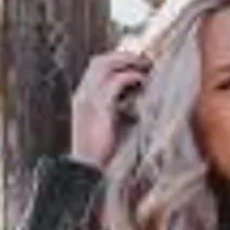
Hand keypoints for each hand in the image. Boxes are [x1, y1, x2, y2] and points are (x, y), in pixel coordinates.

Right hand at [69, 46, 150, 168]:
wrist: (87, 173)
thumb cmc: (101, 155)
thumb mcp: (109, 128)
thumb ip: (119, 111)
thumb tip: (140, 101)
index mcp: (82, 99)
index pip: (96, 68)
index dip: (116, 61)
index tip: (137, 64)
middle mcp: (82, 95)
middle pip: (100, 61)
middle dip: (123, 57)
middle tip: (145, 61)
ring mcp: (88, 99)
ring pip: (105, 65)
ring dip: (128, 62)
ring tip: (147, 66)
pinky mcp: (99, 108)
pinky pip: (116, 82)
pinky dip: (131, 76)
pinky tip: (144, 81)